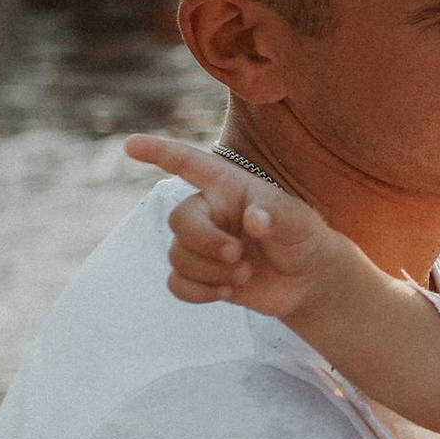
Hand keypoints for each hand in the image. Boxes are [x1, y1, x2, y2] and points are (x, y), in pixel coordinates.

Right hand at [124, 135, 350, 321]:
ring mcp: (202, 244)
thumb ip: (277, 216)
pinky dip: (198, 292)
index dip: (159, 152)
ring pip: (177, 256)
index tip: (131, 144)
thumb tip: (253, 218)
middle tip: (238, 255)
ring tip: (244, 275)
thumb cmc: (303, 238)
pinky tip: (226, 294)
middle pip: (179, 220)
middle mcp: (209, 211)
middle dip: (205, 243)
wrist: (308, 281)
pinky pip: (176, 283)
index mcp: (227, 186)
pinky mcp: (200, 275)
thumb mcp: (299, 222)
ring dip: (209, 272)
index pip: (188, 164)